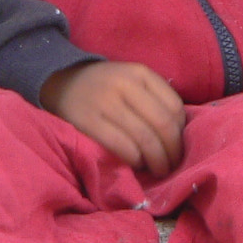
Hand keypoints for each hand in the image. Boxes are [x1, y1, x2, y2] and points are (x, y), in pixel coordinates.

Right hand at [40, 61, 185, 175]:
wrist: (61, 83)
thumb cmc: (105, 87)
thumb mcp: (131, 80)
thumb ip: (154, 98)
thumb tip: (180, 134)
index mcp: (140, 73)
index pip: (174, 107)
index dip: (181, 132)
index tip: (179, 147)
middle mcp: (124, 84)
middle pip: (162, 125)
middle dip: (173, 151)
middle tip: (172, 166)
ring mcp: (105, 102)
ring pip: (145, 138)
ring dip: (157, 161)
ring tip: (158, 170)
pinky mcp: (88, 122)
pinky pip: (122, 147)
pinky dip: (135, 160)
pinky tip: (136, 164)